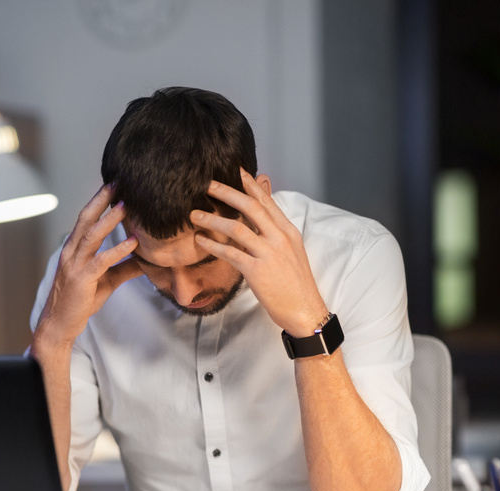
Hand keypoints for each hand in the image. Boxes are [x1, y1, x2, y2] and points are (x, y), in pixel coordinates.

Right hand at [35, 185, 142, 349]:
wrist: (60, 325)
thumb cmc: (80, 301)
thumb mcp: (107, 281)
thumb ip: (125, 268)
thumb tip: (147, 259)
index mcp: (74, 249)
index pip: (86, 218)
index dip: (99, 201)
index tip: (115, 184)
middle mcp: (71, 252)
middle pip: (86, 219)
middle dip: (101, 199)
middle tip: (118, 181)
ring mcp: (75, 265)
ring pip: (92, 236)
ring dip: (110, 219)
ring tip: (127, 205)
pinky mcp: (82, 280)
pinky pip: (101, 261)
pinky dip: (118, 250)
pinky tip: (133, 242)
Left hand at [190, 169, 326, 335]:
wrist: (305, 310)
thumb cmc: (296, 283)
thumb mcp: (291, 251)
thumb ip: (276, 231)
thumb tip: (263, 217)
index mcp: (288, 231)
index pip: (267, 201)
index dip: (250, 184)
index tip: (235, 170)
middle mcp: (279, 238)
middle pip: (251, 207)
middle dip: (227, 193)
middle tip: (207, 184)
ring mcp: (269, 254)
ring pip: (237, 228)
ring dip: (213, 220)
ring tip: (194, 215)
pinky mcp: (257, 271)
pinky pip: (230, 253)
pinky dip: (213, 245)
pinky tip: (200, 240)